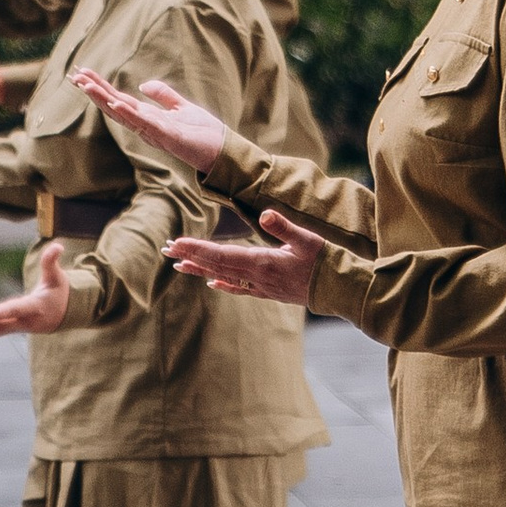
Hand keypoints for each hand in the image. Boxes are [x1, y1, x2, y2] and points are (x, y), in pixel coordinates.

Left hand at [0, 245, 74, 340]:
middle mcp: (23, 321)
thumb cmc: (59, 292)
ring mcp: (15, 326)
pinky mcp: (9, 326)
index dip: (0, 313)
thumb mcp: (57, 276)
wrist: (64, 314)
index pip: (15, 309)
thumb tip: (58, 245)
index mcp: (34, 307)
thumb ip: (52, 261)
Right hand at [75, 68, 227, 172]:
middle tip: (74, 76)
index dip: (101, 88)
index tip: (82, 74)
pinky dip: (130, 114)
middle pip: (115, 106)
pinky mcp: (168, 137)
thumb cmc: (203, 132)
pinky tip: (116, 104)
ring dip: (104, 100)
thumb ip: (163, 96)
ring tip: (86, 86)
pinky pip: (145, 124)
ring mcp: (154, 132)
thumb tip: (143, 85)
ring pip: (124, 115)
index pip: (119, 100)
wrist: (223, 151)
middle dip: (95, 92)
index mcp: (148, 118)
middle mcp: (146, 126)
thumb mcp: (181, 107)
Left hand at [164, 206, 324, 305]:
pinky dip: (224, 284)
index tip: (177, 244)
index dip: (198, 249)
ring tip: (179, 265)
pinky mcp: (268, 291)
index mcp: (263, 263)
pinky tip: (211, 282)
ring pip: (224, 276)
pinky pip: (240, 288)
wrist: (338, 290)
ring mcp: (261, 287)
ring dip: (201, 269)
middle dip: (191, 256)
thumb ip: (284, 227)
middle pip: (217, 265)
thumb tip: (263, 215)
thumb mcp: (307, 239)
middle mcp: (257, 277)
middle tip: (167, 250)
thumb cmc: (325, 261)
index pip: (222, 255)